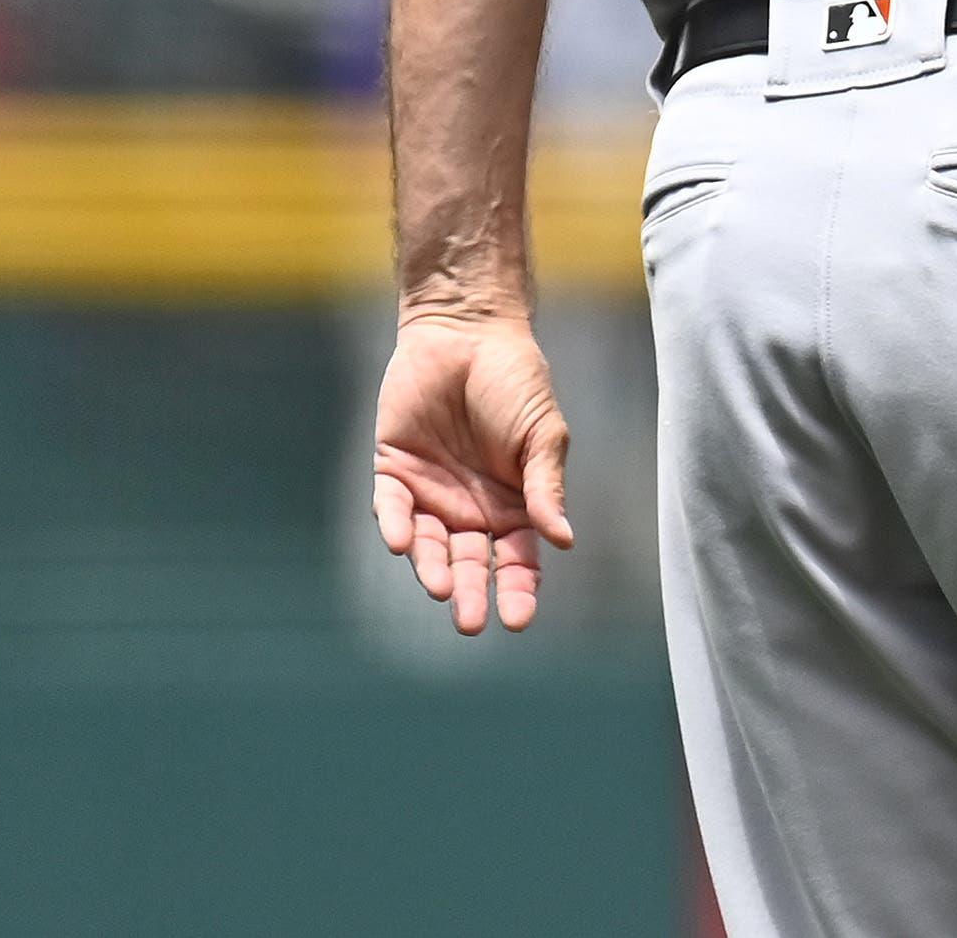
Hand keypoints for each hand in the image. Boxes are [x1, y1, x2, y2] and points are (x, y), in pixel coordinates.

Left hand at [371, 308, 573, 633]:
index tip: (517, 619)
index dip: (518, 590)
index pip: (516, 560)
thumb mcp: (543, 434)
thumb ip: (546, 486)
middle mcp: (471, 509)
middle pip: (470, 563)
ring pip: (429, 546)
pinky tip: (404, 543)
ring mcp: (430, 493)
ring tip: (440, 590)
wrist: (468, 334)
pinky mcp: (393, 470)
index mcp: (514, 505)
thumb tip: (564, 540)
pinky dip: (396, 527)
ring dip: (432, 570)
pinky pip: (392, 508)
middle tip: (470, 622)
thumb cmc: (516, 381)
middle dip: (471, 593)